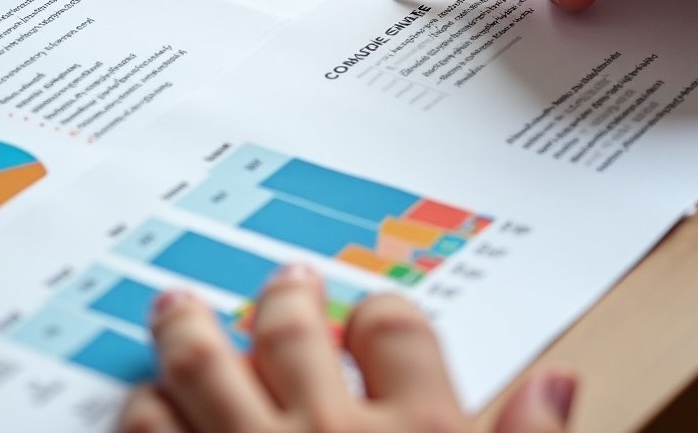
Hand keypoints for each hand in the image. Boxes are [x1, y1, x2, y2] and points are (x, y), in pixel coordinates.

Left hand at [117, 264, 574, 432]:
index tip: (370, 317)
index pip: (395, 327)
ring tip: (179, 310)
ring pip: (204, 369)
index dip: (380, 313)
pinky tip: (142, 403)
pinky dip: (142, 414)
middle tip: (279, 282)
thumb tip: (555, 384)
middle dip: (281, 297)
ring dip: (188, 338)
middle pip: (291, 328)